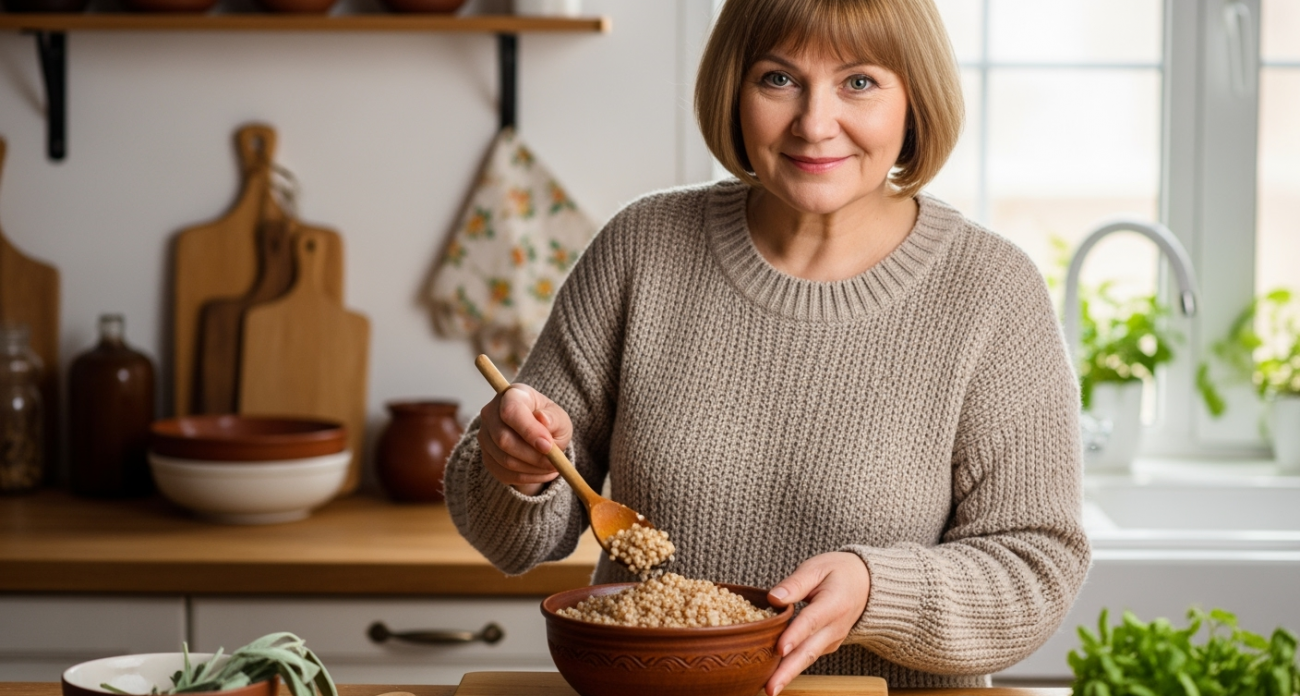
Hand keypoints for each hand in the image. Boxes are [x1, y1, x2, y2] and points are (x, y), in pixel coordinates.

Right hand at [477, 383, 572, 495]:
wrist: (537, 434)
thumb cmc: (549, 421)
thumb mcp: (559, 417)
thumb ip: (554, 419)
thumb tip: (543, 420)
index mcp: (512, 395)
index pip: (510, 411)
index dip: (529, 431)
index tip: (548, 446)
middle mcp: (491, 412)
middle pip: (503, 439)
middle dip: (533, 456)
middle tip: (555, 462)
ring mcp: (484, 435)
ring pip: (505, 460)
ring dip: (532, 469)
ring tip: (552, 468)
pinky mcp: (486, 456)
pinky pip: (504, 474)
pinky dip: (526, 478)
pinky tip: (541, 472)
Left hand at [764, 552, 870, 695]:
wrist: (866, 585)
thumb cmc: (838, 572)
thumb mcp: (817, 567)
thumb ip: (795, 583)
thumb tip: (773, 598)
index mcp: (834, 603)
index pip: (811, 621)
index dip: (795, 636)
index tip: (779, 649)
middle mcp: (835, 627)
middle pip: (809, 651)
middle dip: (788, 671)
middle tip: (770, 688)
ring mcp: (833, 639)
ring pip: (808, 658)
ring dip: (789, 674)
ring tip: (770, 688)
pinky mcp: (827, 645)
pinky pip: (809, 656)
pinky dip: (792, 666)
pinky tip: (774, 675)